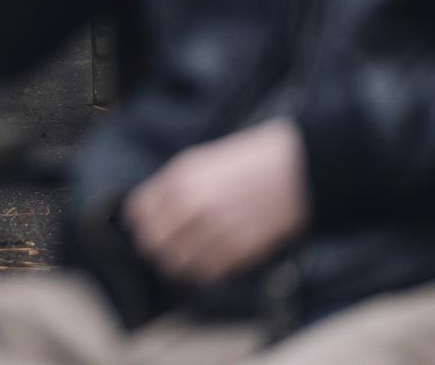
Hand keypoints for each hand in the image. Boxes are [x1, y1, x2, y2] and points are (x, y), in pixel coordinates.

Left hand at [123, 118, 309, 284]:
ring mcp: (214, 229)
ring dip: (178, 264)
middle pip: (151, 243)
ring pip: (175, 264)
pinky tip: (210, 262)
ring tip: (187, 259)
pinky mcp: (239, 250)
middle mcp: (191, 205)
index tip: (149, 227)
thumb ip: (172, 186)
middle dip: (155, 247)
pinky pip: (207, 272)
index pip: (138, 213)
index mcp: (178, 179)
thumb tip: (151, 211)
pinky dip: (204, 271)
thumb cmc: (249, 162)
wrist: (296, 170)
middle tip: (165, 248)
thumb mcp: (200, 162)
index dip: (141, 223)